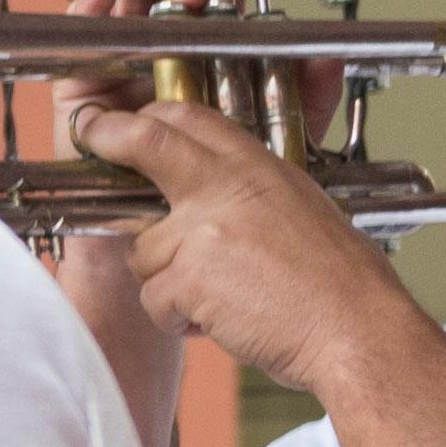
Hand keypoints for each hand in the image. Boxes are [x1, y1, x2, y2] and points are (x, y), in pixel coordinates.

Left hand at [73, 92, 431, 407]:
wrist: (355, 330)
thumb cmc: (337, 285)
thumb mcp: (301, 212)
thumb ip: (250, 197)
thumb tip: (211, 198)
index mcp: (261, 171)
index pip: (195, 119)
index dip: (153, 116)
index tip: (127, 122)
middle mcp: (229, 189)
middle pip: (148, 143)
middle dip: (108, 135)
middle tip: (90, 134)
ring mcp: (203, 230)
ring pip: (144, 251)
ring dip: (169, 283)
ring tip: (223, 297)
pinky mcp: (187, 276)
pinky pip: (153, 300)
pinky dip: (178, 319)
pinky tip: (221, 321)